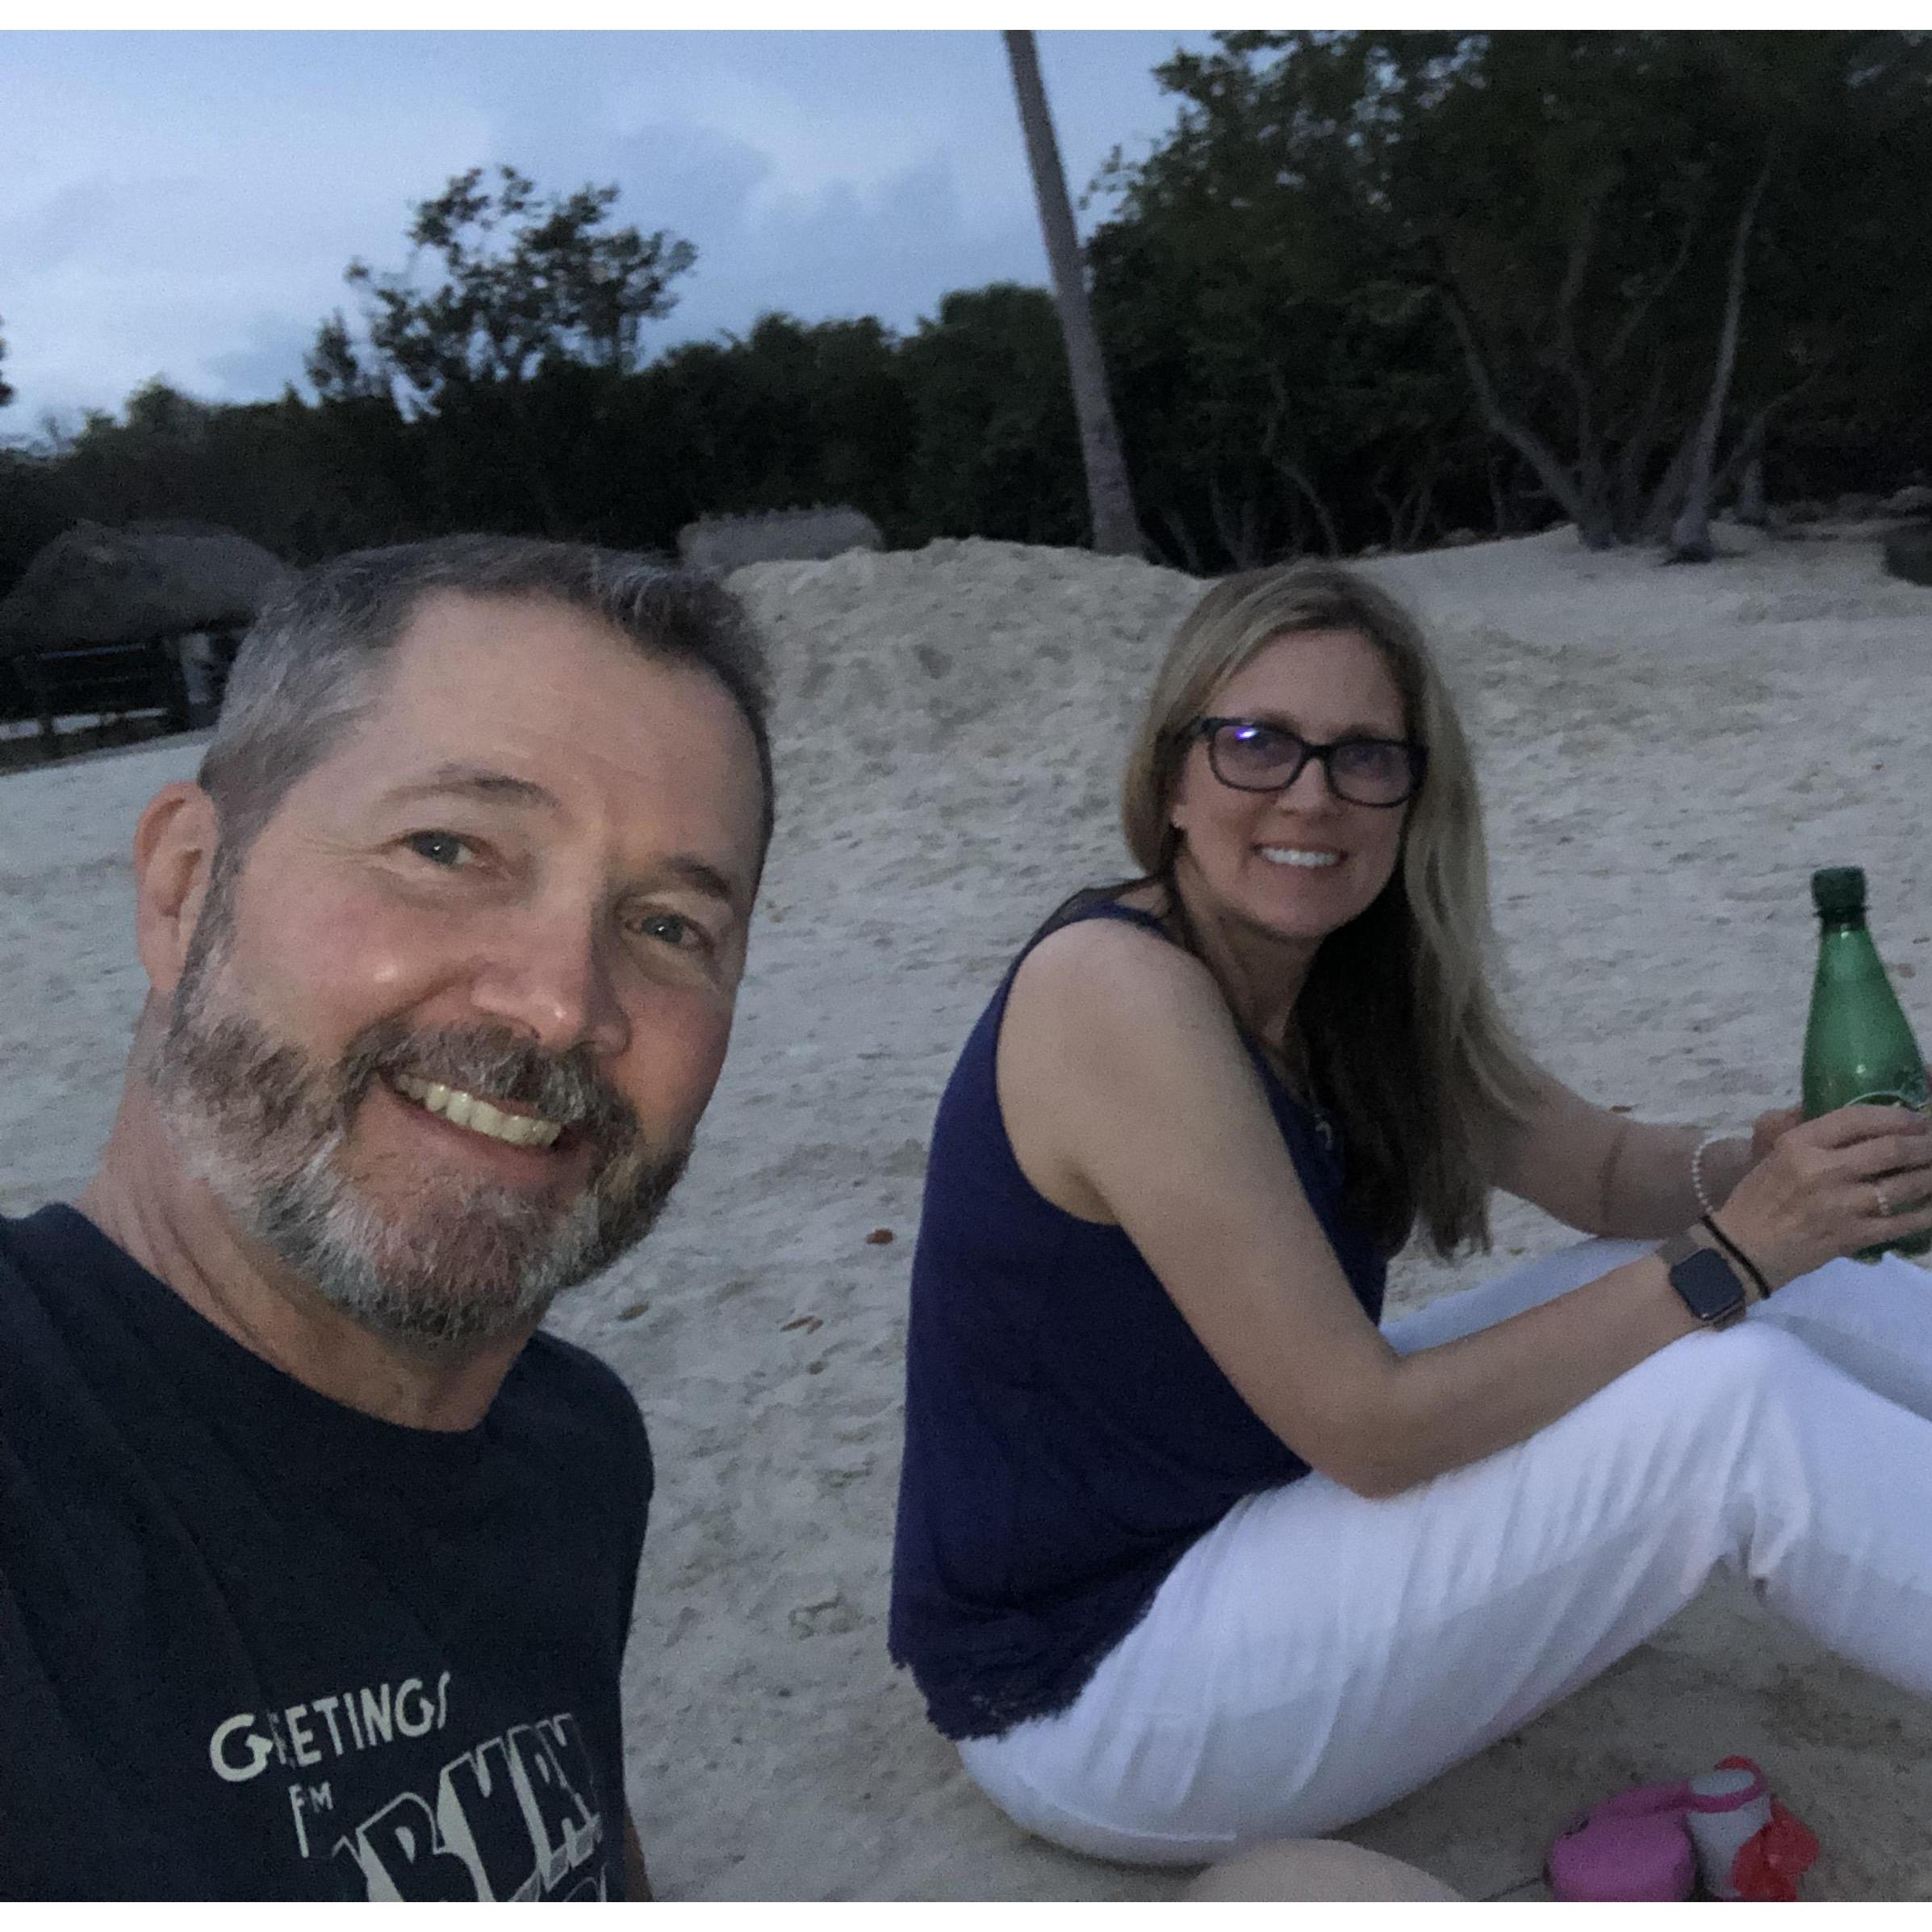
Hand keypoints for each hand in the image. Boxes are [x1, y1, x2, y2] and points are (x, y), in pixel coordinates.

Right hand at [1715, 1103, 1931, 1286]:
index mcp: (1800, 1144)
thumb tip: (1823, 1103)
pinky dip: (1925, 1214)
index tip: (1916, 1118)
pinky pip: (1902, 1223)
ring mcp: (1842, 1206)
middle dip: (1924, 1144)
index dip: (1896, 1116)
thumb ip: (1797, 1125)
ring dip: (1930, 1175)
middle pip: (1892, 1149)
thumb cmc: (1755, 1198)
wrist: (1744, 1249)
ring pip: (1904, 1185)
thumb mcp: (1770, 1152)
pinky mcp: (1854, 1236)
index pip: (1858, 1118)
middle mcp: (1824, 1170)